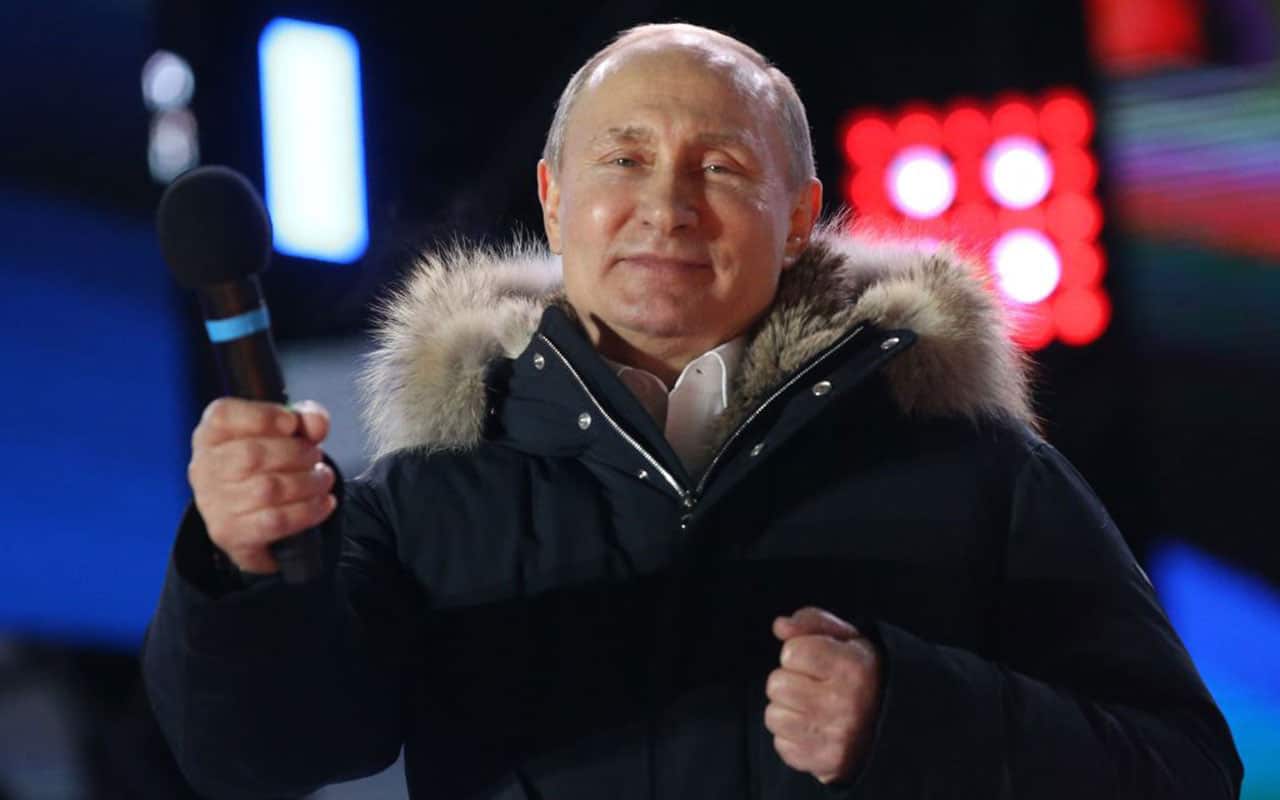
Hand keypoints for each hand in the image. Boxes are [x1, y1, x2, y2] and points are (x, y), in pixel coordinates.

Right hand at [188, 397, 335, 573]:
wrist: (252, 516)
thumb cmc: (269, 462)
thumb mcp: (287, 432)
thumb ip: (306, 418)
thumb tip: (317, 424)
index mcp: (211, 434)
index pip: (223, 417)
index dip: (263, 416)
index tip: (291, 422)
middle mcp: (204, 467)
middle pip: (252, 455)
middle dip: (297, 453)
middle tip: (315, 457)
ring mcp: (213, 503)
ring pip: (268, 490)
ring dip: (308, 483)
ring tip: (323, 479)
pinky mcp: (230, 533)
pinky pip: (276, 521)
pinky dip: (308, 510)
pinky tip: (324, 502)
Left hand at [765, 606, 882, 784]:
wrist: (895, 725)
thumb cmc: (863, 675)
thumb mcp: (848, 639)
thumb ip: (812, 622)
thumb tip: (780, 626)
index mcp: (853, 667)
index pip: (791, 652)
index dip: (798, 652)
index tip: (815, 660)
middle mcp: (844, 703)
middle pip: (777, 684)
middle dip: (790, 680)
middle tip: (813, 685)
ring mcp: (834, 737)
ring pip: (774, 715)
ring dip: (788, 710)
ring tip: (812, 707)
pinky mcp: (824, 763)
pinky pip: (781, 744)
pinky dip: (792, 736)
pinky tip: (814, 729)